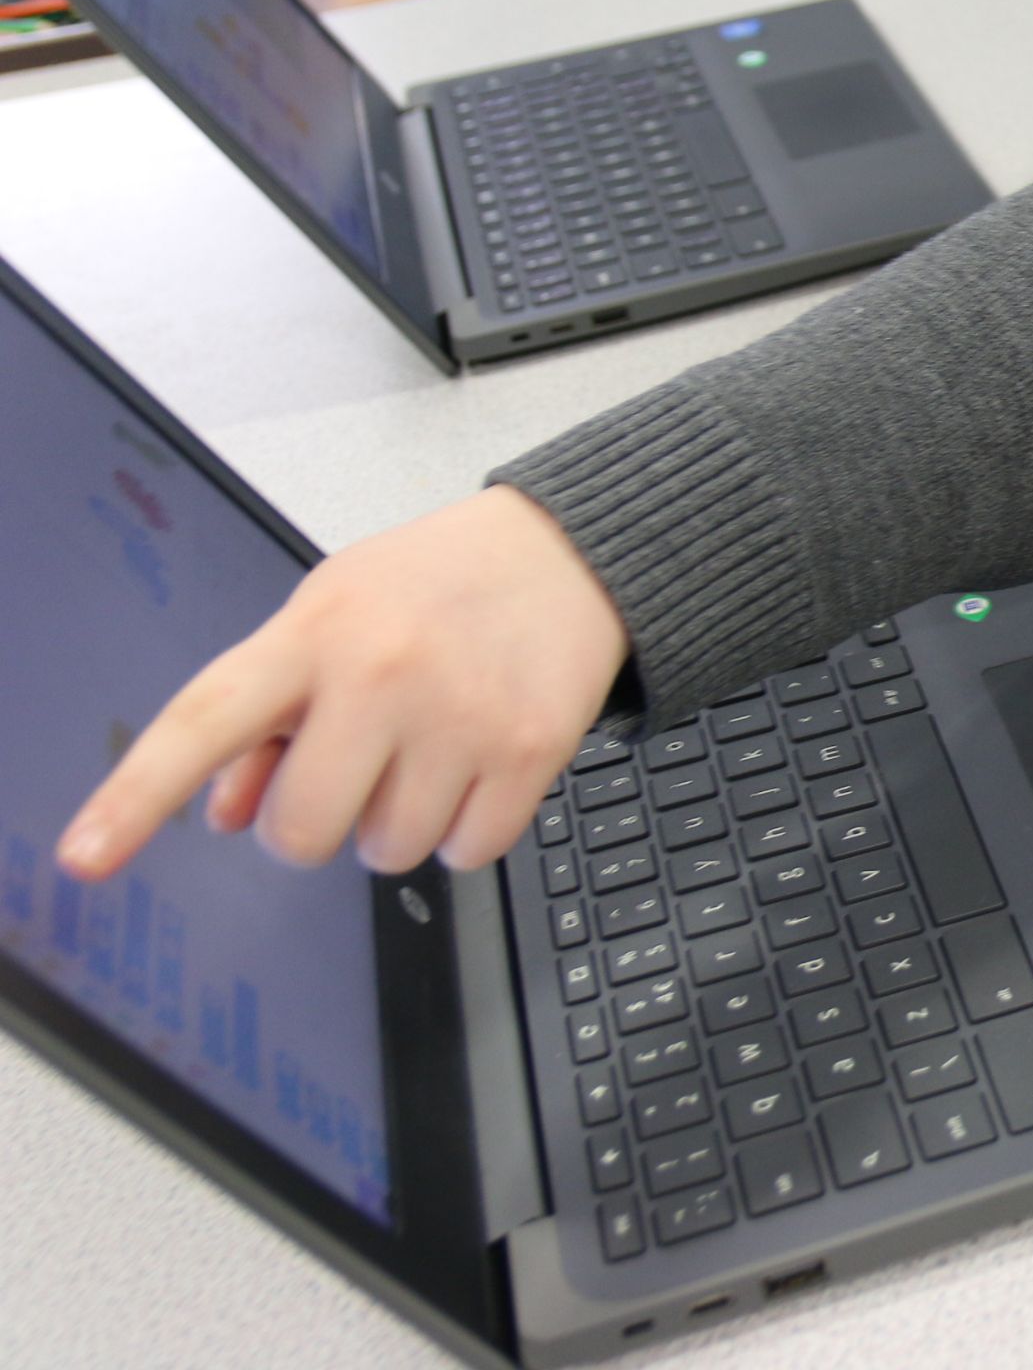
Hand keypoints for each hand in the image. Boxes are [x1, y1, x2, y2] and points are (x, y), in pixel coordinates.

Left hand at [57, 486, 630, 880]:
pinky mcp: (530, 749)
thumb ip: (267, 713)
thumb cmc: (433, 584)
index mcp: (315, 633)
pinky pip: (468, 852)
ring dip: (397, 825)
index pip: (204, 720)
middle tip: (352, 775)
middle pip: (301, 831)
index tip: (84, 857)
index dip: (135, 796)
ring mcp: (460, 715)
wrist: (571, 551)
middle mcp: (382, 673)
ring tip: (426, 755)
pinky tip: (475, 769)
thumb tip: (226, 811)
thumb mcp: (331, 614)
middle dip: (318, 823)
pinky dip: (466, 830)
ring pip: (386, 852)